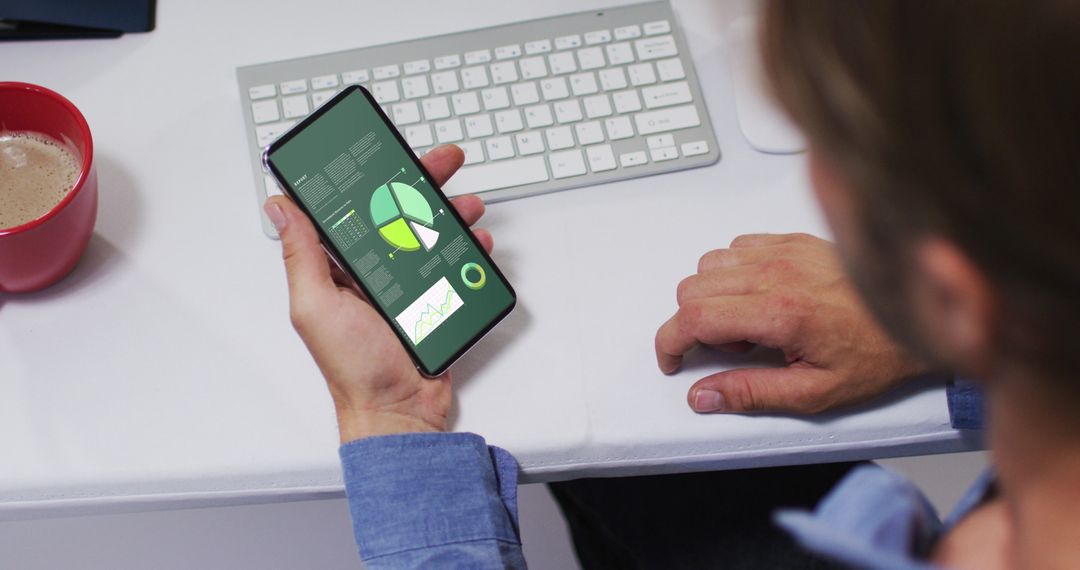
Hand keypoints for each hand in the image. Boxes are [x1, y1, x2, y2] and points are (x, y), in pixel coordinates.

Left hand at [263, 145, 492, 442]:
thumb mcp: (316, 307)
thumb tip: (279, 207)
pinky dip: (468, 250)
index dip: (368, 176)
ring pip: (431, 233)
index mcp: (337, 267)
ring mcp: (404, 284)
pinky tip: (475, 245)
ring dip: (451, 213)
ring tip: (467, 208)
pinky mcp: (434, 299)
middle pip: (398, 211)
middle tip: (444, 162)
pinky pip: (453, 264)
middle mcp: (371, 271)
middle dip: (422, 182)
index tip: (383, 152)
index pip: (352, 208)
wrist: (400, 412)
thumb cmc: (353, 370)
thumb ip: (301, 256)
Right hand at [655, 233, 925, 413]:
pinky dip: (733, 271)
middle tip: (728, 349)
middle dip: (692, 324)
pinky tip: (759, 295)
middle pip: (692, 288)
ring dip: (712, 296)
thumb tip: (705, 396)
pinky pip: (738, 246)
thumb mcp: (815, 393)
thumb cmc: (877, 353)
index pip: (694, 317)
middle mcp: (778, 273)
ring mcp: (785, 251)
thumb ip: (751, 393)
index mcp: (780, 313)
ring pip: (709, 263)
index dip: (669, 342)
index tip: (673, 359)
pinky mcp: (794, 240)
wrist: (920, 316)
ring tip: (747, 323)